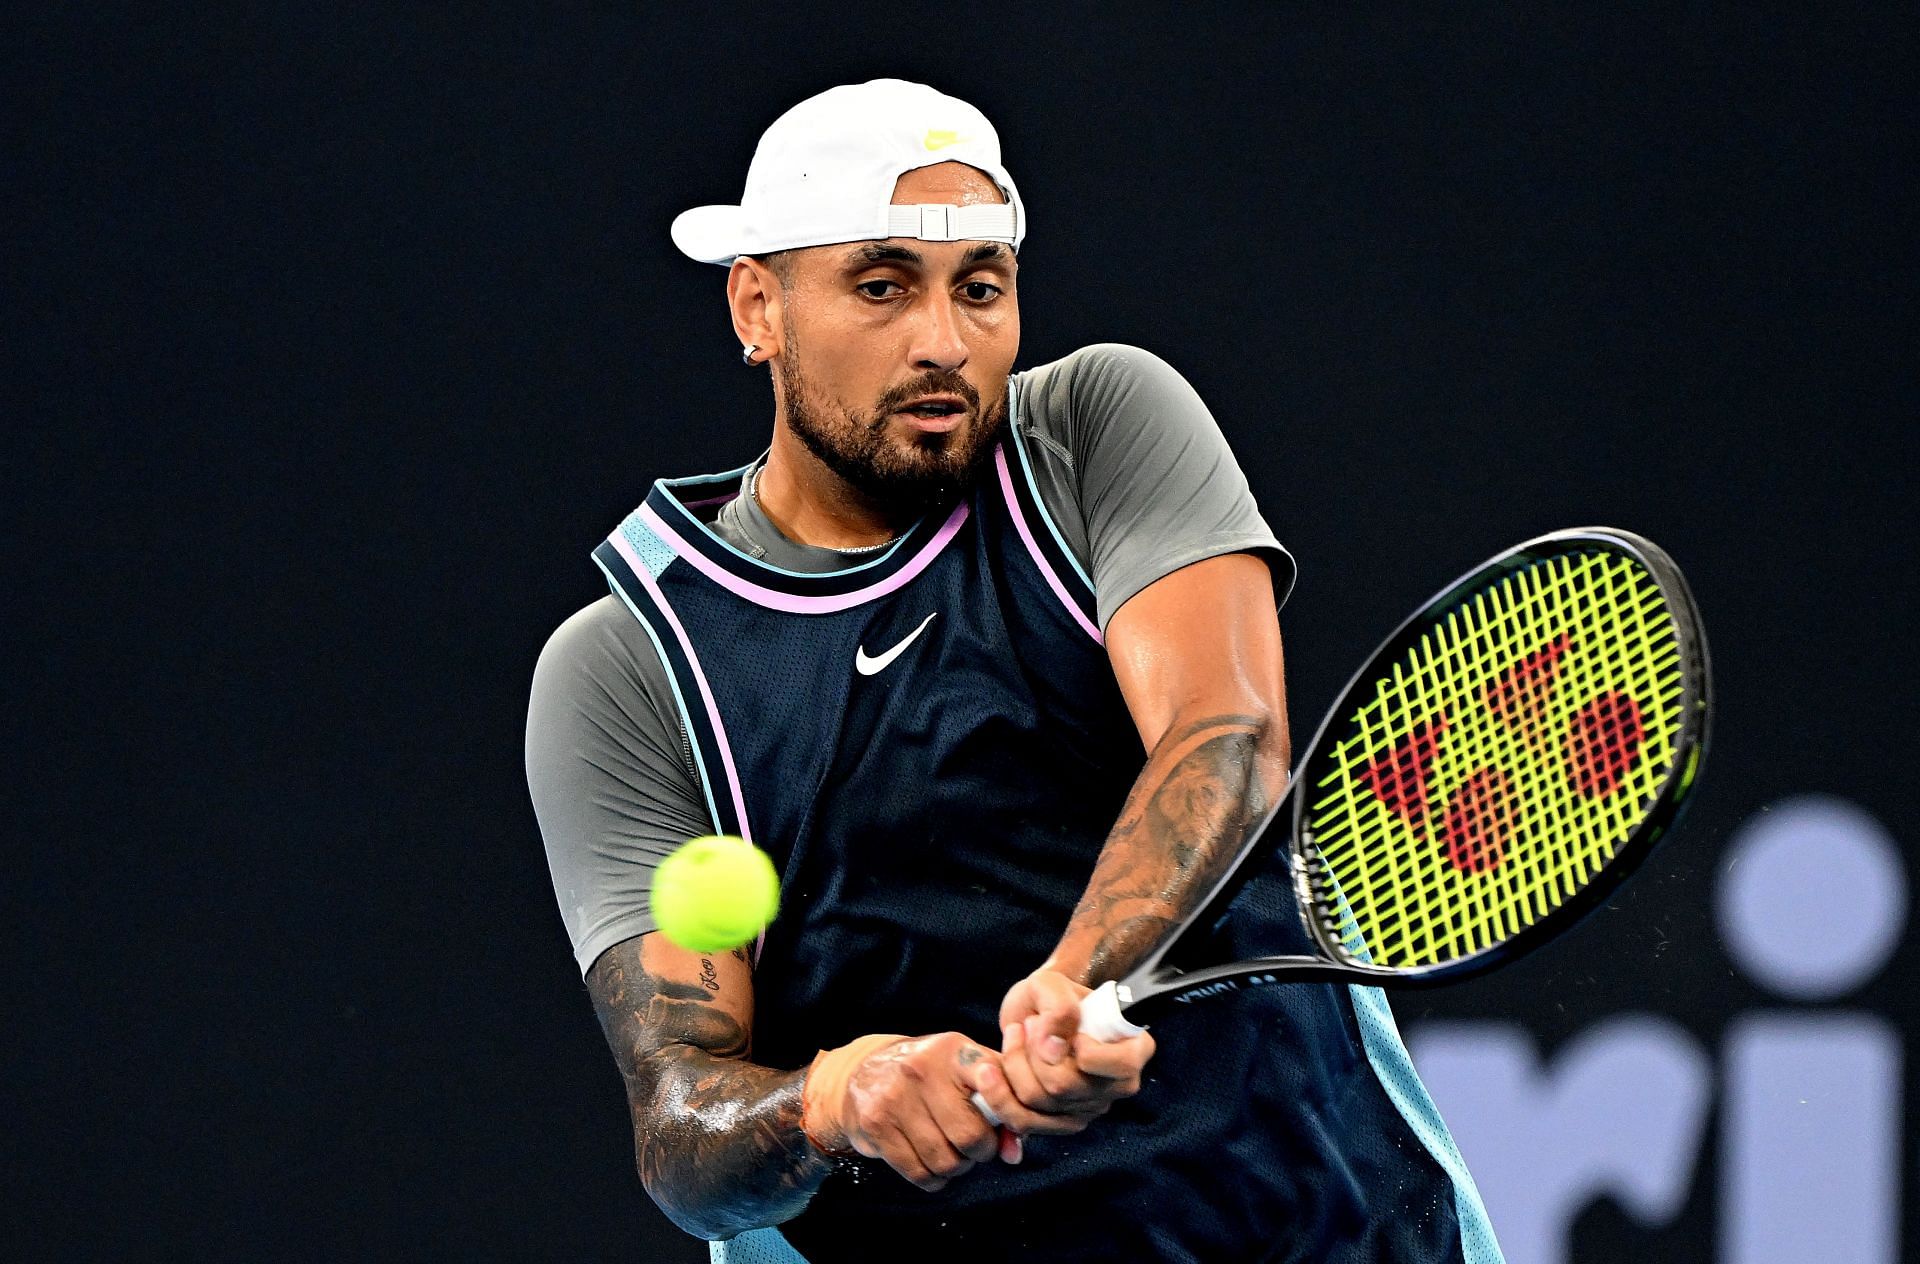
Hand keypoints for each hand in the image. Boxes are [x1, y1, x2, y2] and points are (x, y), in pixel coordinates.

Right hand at [802, 1032, 1005, 1191]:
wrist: (866, 1071)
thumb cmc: (932, 1075)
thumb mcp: (966, 1070)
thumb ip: (1001, 1102)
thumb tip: (1014, 1153)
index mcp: (953, 1051)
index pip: (995, 1085)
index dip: (1008, 1114)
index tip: (1002, 1122)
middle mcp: (922, 1070)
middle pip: (970, 1136)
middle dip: (980, 1152)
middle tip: (975, 1146)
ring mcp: (895, 1097)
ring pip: (945, 1161)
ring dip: (956, 1167)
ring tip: (952, 1152)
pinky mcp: (875, 1124)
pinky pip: (919, 1174)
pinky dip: (933, 1178)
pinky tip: (931, 1162)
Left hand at [977, 968, 1154, 1128]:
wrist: (1034, 1014)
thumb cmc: (1051, 996)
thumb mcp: (1052, 984)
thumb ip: (1059, 1008)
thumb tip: (1054, 1048)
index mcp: (1133, 1048)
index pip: (1123, 1066)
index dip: (1088, 1052)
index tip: (1071, 1032)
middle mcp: (1117, 1085)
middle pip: (1067, 1086)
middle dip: (1033, 1052)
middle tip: (1028, 1024)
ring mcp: (1089, 1107)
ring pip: (1040, 1102)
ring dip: (1014, 1065)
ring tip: (1013, 1036)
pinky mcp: (1059, 1122)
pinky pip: (1024, 1121)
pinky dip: (1000, 1094)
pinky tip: (990, 1070)